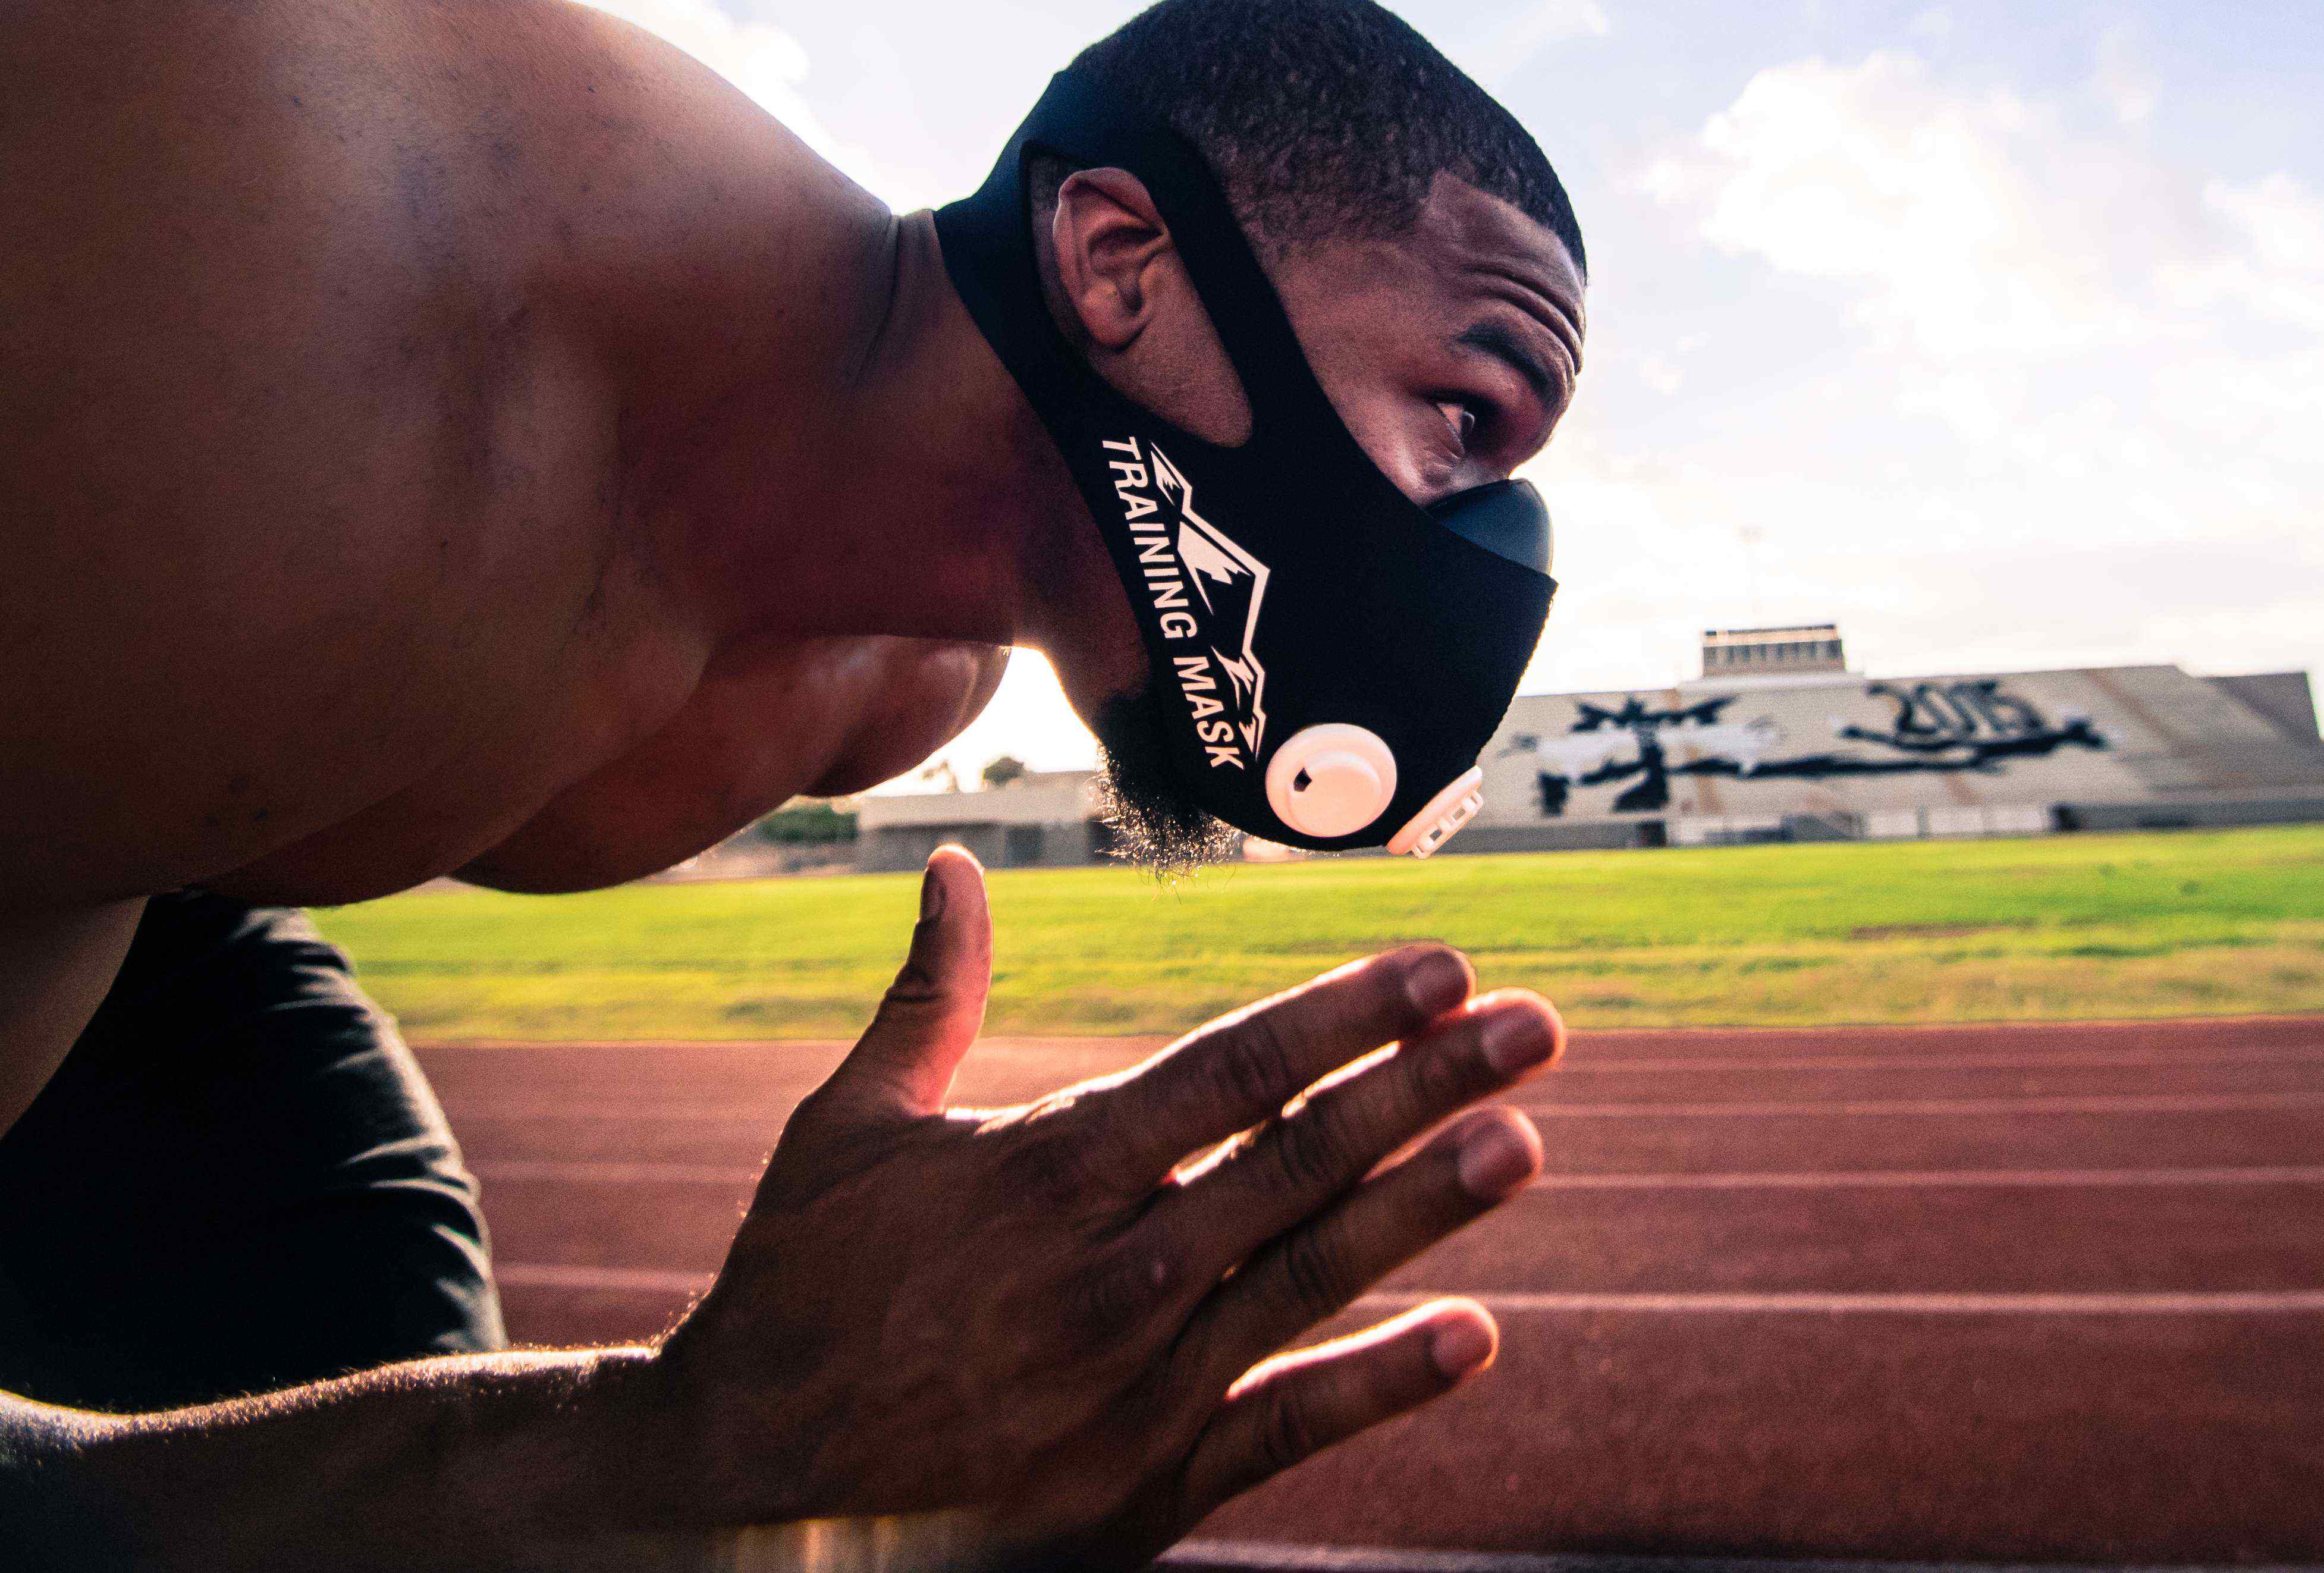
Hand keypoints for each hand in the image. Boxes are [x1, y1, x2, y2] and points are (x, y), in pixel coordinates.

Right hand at [641, 845, 1560, 1568]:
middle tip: (1537, 1028)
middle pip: (1299, 1160)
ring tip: (1526, 1142)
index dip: (1345, 1017)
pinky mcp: (1147, 1489)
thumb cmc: (798, 1296)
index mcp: (1046, 1172)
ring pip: (1313, 1279)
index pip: (1230, 1072)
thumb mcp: (846, 1133)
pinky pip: (1286, 1429)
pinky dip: (1382, 1385)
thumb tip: (955, 867)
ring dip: (1429, 1207)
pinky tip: (1474, 1337)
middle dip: (1428, 1085)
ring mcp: (1136, 1388)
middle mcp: (1109, 1272)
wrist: (743, 1499)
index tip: (1440, 967)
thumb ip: (926, 998)